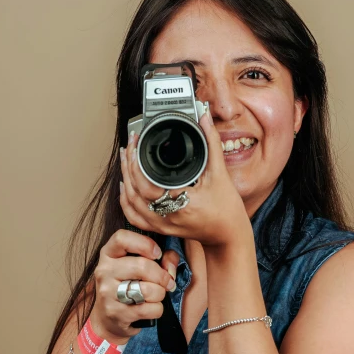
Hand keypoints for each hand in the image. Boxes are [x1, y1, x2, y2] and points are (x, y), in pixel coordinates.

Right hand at [89, 229, 175, 342]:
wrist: (108, 318)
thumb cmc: (129, 285)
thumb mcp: (140, 266)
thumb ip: (162, 258)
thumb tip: (171, 264)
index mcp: (109, 254)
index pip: (121, 238)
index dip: (145, 243)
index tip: (157, 254)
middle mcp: (104, 271)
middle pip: (142, 266)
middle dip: (162, 276)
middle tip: (168, 282)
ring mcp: (107, 293)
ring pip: (148, 290)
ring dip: (160, 294)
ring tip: (157, 295)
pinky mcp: (115, 313)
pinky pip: (149, 309)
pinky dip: (157, 309)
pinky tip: (151, 309)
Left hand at [119, 112, 249, 246]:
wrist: (229, 234)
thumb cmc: (227, 208)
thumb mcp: (220, 173)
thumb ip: (211, 142)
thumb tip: (204, 119)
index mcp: (181, 202)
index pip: (145, 181)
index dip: (135, 159)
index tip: (137, 142)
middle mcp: (168, 216)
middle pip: (133, 191)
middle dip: (127, 165)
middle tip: (130, 146)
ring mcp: (162, 225)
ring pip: (130, 203)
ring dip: (124, 180)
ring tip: (126, 160)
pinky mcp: (161, 228)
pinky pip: (134, 217)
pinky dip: (126, 201)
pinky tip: (125, 186)